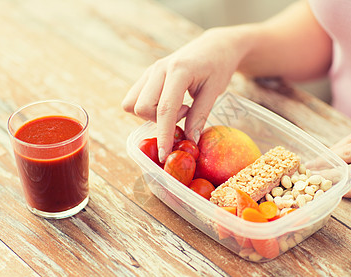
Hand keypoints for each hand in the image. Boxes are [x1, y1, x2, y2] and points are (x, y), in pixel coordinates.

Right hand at [122, 27, 246, 161]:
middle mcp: (158, 69)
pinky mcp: (148, 75)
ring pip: (132, 104)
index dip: (163, 135)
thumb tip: (189, 141)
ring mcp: (150, 71)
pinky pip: (134, 98)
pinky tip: (169, 104)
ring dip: (151, 115)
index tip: (164, 155)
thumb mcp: (214, 91)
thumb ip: (200, 116)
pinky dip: (148, 109)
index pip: (164, 109)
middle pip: (141, 107)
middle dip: (159, 121)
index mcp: (178, 71)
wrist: (215, 46)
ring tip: (177, 108)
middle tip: (185, 113)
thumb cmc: (218, 67)